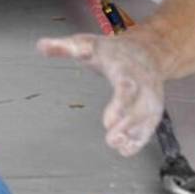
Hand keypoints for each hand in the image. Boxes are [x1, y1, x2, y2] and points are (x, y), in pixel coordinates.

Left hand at [37, 32, 165, 156]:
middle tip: (112, 139)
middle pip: (140, 106)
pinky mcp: (152, 109)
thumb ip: (65, 47)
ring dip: (134, 135)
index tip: (108, 122)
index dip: (120, 105)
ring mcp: (150, 98)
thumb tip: (42, 46)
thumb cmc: (115, 51)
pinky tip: (125, 150)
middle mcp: (142, 84)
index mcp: (125, 67)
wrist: (149, 51)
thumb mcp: (88, 43)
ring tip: (118, 147)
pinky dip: (139, 140)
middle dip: (128, 124)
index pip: (126, 86)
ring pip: (147, 118)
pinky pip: (149, 126)